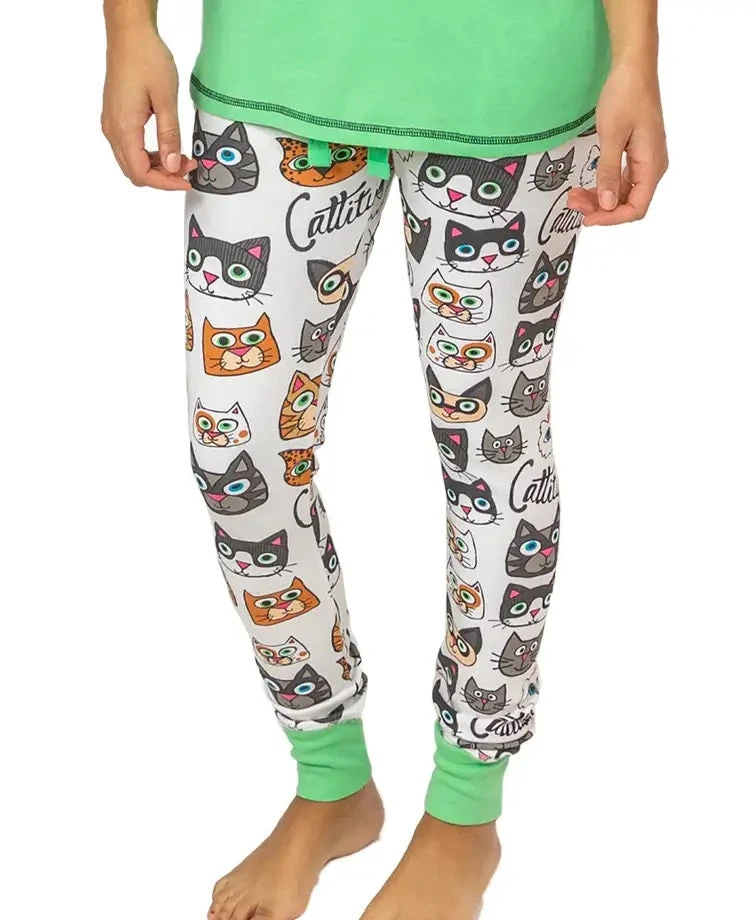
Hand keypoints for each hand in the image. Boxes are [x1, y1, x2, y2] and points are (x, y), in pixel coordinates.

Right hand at [102, 25, 194, 189]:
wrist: (129, 34)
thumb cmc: (146, 58)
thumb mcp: (166, 99)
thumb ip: (170, 136)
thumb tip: (173, 166)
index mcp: (123, 127)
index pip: (141, 173)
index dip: (165, 183)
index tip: (186, 180)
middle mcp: (112, 129)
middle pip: (135, 172)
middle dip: (162, 177)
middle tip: (188, 169)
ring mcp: (111, 123)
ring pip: (132, 162)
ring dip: (156, 166)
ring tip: (182, 158)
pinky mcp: (116, 117)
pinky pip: (130, 147)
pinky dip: (149, 154)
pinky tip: (167, 148)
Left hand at [568, 61, 667, 225]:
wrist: (633, 68)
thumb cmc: (625, 95)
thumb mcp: (612, 135)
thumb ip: (608, 172)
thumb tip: (607, 204)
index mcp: (652, 164)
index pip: (637, 207)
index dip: (612, 218)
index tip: (588, 218)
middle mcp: (652, 166)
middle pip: (628, 202)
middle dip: (601, 208)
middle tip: (573, 203)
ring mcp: (644, 160)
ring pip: (622, 193)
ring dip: (599, 198)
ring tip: (574, 196)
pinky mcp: (635, 154)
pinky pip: (620, 180)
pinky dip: (603, 185)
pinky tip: (586, 186)